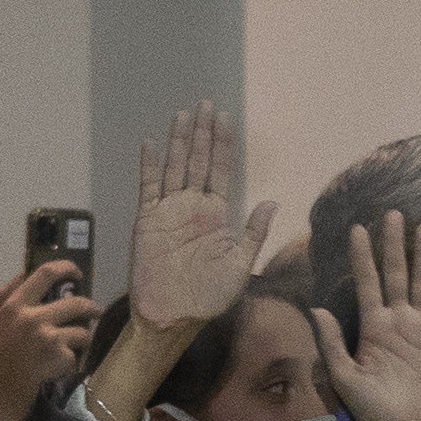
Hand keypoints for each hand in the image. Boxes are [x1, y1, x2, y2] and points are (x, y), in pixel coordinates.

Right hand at [0, 256, 92, 420]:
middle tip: (95, 311)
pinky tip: (59, 366)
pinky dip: (71, 360)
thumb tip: (20, 276)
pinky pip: (77, 353)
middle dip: (90, 307)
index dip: (66, 268)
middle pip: (76, 302)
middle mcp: (33, 317)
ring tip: (75, 345)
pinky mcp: (60, 356)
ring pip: (83, 329)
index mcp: (13, 305)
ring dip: (82, 337)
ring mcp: (48, 337)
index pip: (44, 274)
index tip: (76, 273)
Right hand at [126, 100, 250, 340]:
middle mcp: (192, 207)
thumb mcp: (241, 264)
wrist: (175, 316)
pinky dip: (150, 165)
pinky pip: (148, 187)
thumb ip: (254, 232)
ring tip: (184, 114)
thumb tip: (272, 201)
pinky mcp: (148, 220)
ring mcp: (169, 211)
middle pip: (198, 161)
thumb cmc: (210, 297)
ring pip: (175, 167)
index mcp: (216, 214)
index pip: (220, 170)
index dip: (223, 144)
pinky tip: (152, 144)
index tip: (226, 118)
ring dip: (179, 141)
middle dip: (203, 133)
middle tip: (207, 104)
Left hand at [309, 210, 420, 420]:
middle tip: (391, 214)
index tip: (357, 229)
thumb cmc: (374, 410)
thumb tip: (316, 308)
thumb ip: (332, 344)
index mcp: (373, 328)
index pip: (366, 284)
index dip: (363, 257)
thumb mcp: (345, 379)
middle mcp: (397, 321)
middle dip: (393, 245)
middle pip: (395, 275)